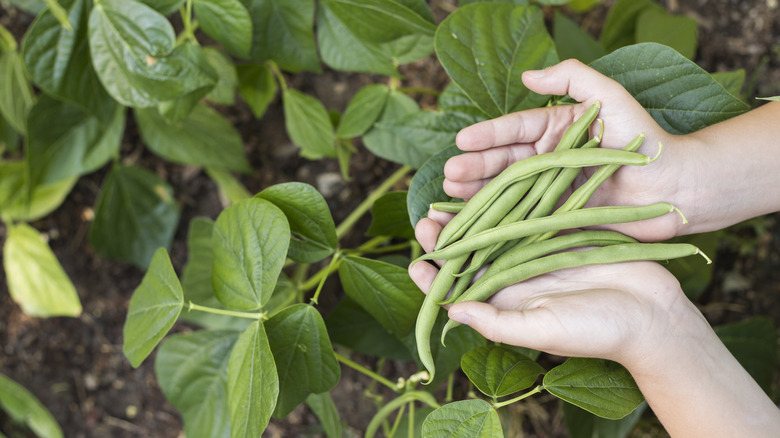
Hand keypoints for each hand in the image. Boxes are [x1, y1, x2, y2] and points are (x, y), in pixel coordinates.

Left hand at [409, 211, 692, 365]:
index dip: (435, 280)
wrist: (654, 314)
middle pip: (473, 254)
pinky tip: (492, 183)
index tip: (416, 263)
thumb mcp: (545, 331)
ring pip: (495, 228)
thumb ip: (498, 324)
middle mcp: (516, 277)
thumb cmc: (599, 331)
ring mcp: (537, 252)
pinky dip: (511, 199)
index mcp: (507, 303)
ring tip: (449, 198)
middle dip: (448, 238)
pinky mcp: (560, 232)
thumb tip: (451, 311)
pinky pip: (529, 211)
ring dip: (473, 214)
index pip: (461, 291)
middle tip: (426, 220)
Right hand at [442, 59, 690, 241]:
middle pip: (503, 162)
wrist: (677, 188)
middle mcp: (547, 160)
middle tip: (450, 173)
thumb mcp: (611, 98)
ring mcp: (549, 191)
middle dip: (474, 167)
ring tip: (452, 193)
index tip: (463, 140)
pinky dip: (496, 222)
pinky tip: (474, 222)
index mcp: (555, 130)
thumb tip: (530, 75)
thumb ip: (575, 77)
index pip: (515, 129)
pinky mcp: (556, 219)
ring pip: (506, 191)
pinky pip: (522, 219)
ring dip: (477, 193)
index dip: (488, 135)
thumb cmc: (646, 140)